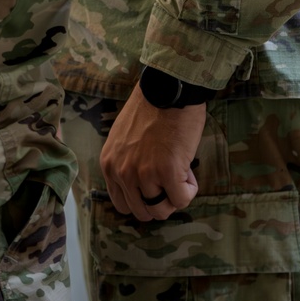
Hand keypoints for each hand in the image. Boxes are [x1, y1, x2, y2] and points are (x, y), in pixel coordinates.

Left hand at [100, 87, 206, 221]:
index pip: (122, 204)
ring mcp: (143, 174)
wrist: (167, 88)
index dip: (143, 198)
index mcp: (109, 164)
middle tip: (171, 178)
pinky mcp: (167, 172)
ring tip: (181, 172)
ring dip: (175, 195)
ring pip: (161, 210)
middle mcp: (122, 173)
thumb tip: (147, 185)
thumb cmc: (151, 107)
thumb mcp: (125, 138)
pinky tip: (189, 171)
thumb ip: (128, 162)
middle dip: (160, 200)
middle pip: (142, 212)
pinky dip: (188, 190)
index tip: (155, 184)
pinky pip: (181, 199)